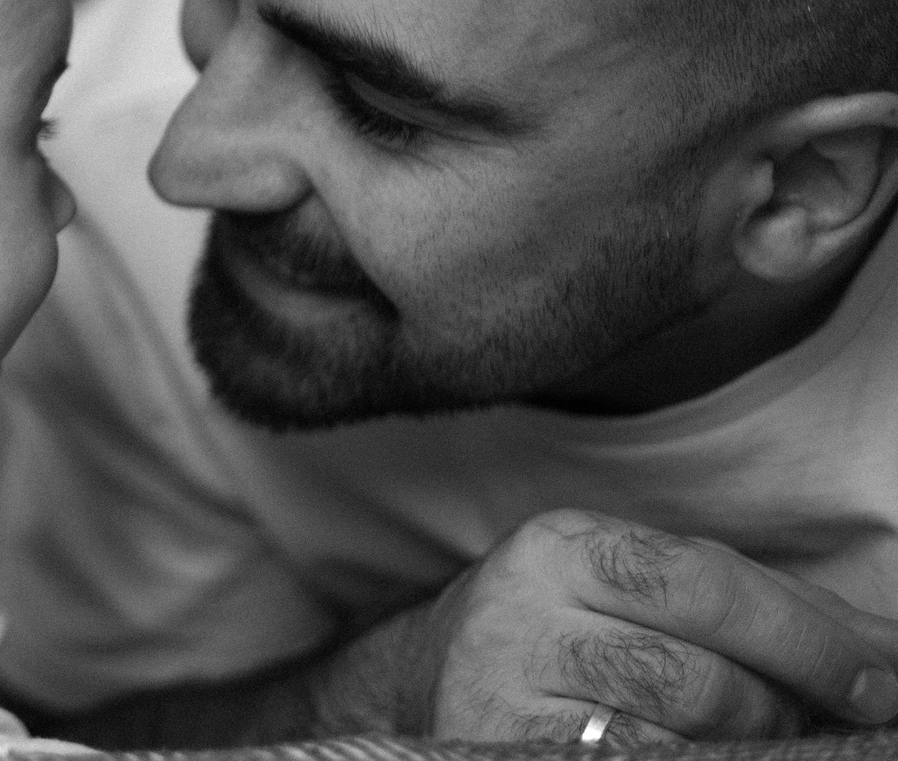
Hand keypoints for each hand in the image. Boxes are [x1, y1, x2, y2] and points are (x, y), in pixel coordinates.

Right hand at [401, 509, 897, 740]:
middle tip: (813, 721)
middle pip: (702, 678)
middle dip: (781, 710)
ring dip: (738, 751)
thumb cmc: (568, 632)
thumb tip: (883, 649)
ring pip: (674, 741)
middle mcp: (520, 612)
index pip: (708, 584)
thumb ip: (754, 606)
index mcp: (562, 546)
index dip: (809, 639)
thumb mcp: (640, 592)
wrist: (434, 680)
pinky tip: (687, 752)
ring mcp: (504, 695)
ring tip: (742, 739)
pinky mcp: (504, 747)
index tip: (882, 683)